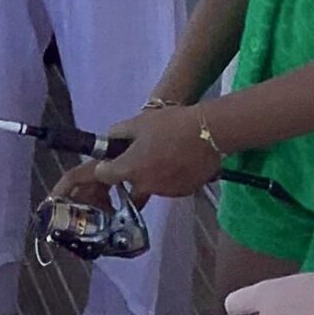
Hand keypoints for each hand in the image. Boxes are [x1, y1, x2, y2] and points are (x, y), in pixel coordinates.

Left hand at [60, 102, 223, 204]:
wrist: (209, 133)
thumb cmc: (171, 124)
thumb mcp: (139, 122)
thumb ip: (118, 133)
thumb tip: (110, 139)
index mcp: (129, 168)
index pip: (103, 176)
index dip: (104, 167)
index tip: (109, 160)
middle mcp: (144, 186)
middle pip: (129, 184)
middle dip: (131, 172)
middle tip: (142, 154)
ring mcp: (165, 192)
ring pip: (150, 186)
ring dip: (151, 175)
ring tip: (165, 154)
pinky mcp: (184, 192)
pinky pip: (169, 186)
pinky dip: (169, 177)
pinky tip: (179, 161)